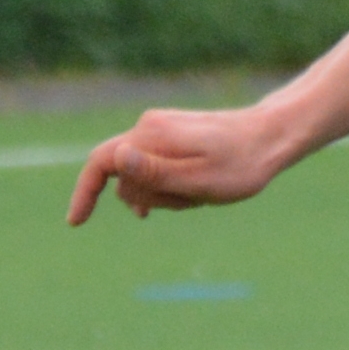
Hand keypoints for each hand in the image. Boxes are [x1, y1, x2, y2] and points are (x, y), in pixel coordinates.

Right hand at [67, 104, 287, 224]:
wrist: (272, 137)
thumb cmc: (240, 166)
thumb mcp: (199, 180)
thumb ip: (155, 172)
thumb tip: (117, 160)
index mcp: (151, 136)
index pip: (100, 163)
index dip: (84, 193)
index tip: (76, 223)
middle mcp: (149, 126)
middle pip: (125, 175)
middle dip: (149, 197)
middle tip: (193, 200)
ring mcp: (160, 128)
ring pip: (143, 174)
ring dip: (165, 193)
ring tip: (203, 192)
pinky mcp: (172, 134)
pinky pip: (157, 167)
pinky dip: (170, 185)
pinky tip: (191, 193)